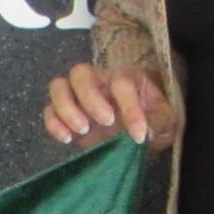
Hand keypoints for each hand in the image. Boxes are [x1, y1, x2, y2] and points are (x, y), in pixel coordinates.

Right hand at [40, 62, 179, 149]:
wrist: (139, 127)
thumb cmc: (152, 117)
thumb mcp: (164, 120)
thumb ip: (158, 122)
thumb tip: (145, 132)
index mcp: (125, 77)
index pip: (122, 84)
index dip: (130, 109)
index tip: (139, 136)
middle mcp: (97, 80)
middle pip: (81, 74)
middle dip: (90, 97)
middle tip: (106, 122)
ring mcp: (77, 95)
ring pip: (59, 86)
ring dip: (67, 108)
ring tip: (83, 130)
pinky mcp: (65, 112)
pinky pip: (49, 109)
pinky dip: (53, 123)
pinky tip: (67, 139)